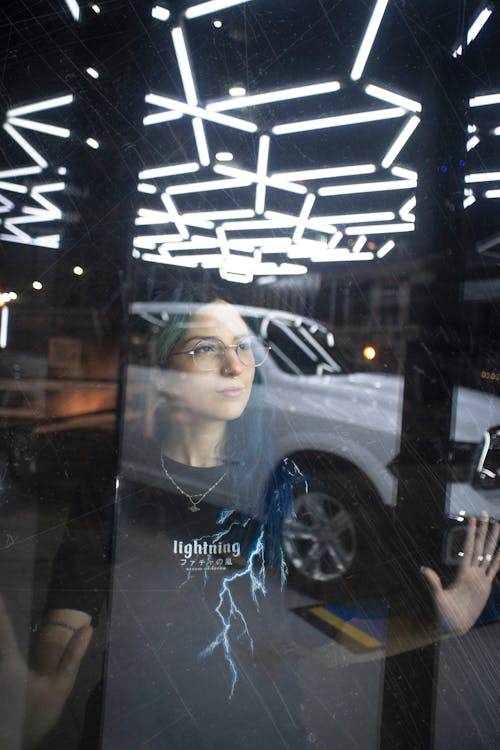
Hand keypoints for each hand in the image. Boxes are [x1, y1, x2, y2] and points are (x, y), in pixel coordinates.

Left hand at [0, 595, 91, 749]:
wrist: (12, 745)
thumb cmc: (35, 717)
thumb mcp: (61, 687)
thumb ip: (73, 656)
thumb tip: (88, 628)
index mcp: (10, 662)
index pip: (4, 628)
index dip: (0, 608)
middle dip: (0, 619)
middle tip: (2, 600)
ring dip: (3, 633)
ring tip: (6, 618)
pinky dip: (3, 648)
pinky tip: (11, 659)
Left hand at [421, 514, 499, 635]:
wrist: (453, 625)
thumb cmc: (443, 613)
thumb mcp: (438, 596)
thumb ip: (433, 582)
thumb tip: (423, 569)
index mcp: (462, 572)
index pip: (468, 547)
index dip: (471, 533)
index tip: (473, 518)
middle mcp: (472, 571)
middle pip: (480, 546)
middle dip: (483, 530)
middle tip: (486, 514)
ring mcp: (479, 578)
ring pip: (489, 554)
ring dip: (493, 541)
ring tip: (499, 526)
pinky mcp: (485, 586)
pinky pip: (494, 570)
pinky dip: (498, 559)